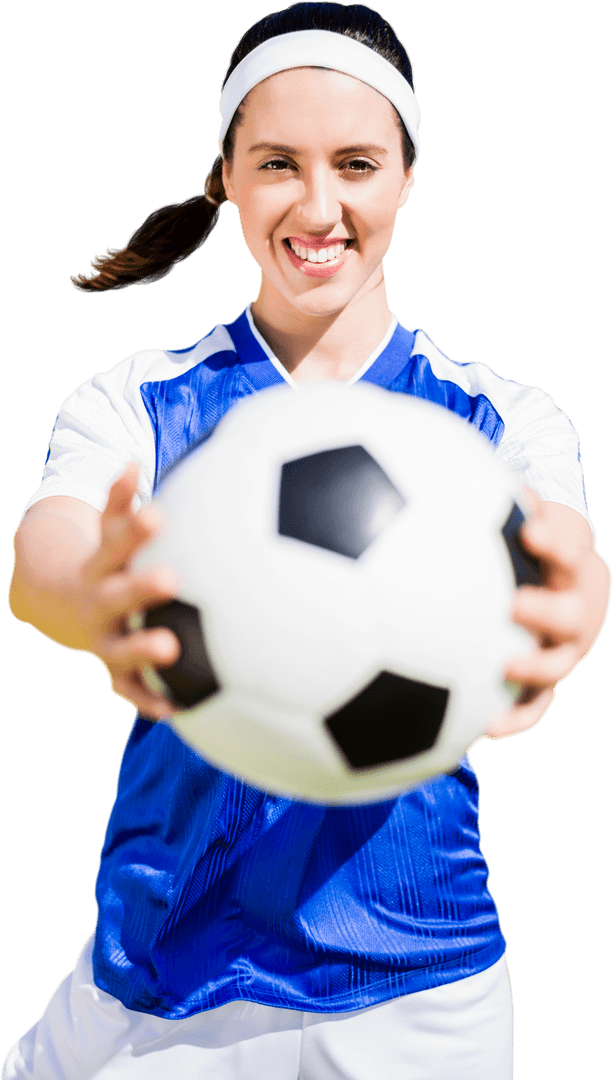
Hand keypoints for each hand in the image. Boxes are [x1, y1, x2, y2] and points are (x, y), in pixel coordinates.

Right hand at [79, 463, 180, 718]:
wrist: (58, 604)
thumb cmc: (101, 562)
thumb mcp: (105, 532)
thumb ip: (119, 502)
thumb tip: (132, 461)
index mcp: (98, 566)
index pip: (114, 544)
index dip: (134, 530)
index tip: (157, 515)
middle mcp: (97, 604)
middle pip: (116, 595)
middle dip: (141, 588)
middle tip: (169, 579)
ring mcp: (101, 639)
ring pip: (119, 648)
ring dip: (142, 650)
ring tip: (170, 648)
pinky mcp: (111, 669)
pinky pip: (128, 689)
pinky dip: (148, 700)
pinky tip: (177, 709)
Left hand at [485, 491, 610, 739]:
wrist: (557, 583)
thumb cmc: (530, 544)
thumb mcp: (527, 517)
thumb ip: (509, 502)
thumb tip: (478, 471)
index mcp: (573, 567)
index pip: (573, 549)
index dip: (557, 540)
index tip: (529, 529)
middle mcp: (576, 611)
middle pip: (573, 615)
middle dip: (546, 611)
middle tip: (514, 604)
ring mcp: (563, 650)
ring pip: (559, 666)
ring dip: (535, 668)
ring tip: (506, 667)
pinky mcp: (545, 682)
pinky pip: (534, 706)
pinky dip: (515, 719)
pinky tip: (484, 732)